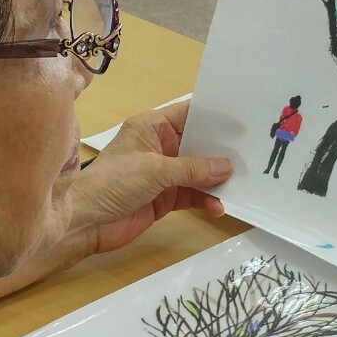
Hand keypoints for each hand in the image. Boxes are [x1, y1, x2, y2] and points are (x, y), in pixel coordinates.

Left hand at [70, 100, 232, 255]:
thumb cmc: (113, 182)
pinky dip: (205, 200)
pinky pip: (192, 195)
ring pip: (198, 172)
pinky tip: (218, 207)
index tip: (241, 122)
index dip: (213, 118)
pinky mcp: (165, 198)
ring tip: (239, 185)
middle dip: (220, 152)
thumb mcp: (155, 170)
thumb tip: (226, 167)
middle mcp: (159, 147)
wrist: (86, 221)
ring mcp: (163, 173)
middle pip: (197, 144)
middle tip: (251, 155)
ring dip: (215, 180)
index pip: (187, 114)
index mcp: (152, 127)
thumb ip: (192, 168)